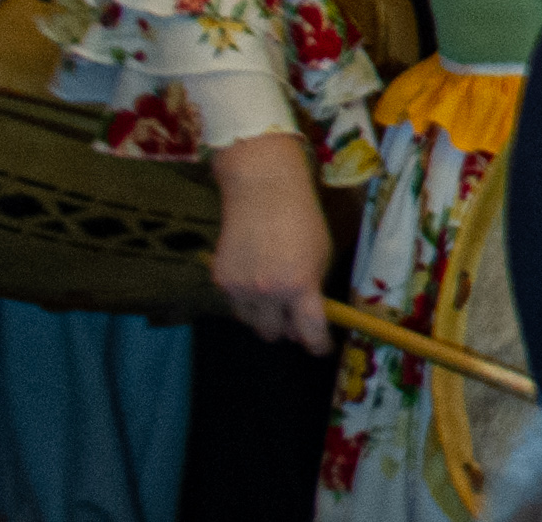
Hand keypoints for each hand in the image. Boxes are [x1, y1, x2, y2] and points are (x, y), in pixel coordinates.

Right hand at [208, 133, 334, 353]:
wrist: (263, 193)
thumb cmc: (301, 220)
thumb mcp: (321, 254)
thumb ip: (313, 288)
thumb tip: (306, 317)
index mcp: (298, 285)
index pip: (308, 330)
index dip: (316, 344)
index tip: (320, 349)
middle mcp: (267, 292)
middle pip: (274, 333)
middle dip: (286, 329)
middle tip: (292, 317)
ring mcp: (240, 288)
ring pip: (251, 322)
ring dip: (263, 315)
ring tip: (271, 291)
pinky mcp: (220, 280)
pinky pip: (235, 303)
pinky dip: (246, 298)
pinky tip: (254, 274)